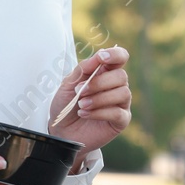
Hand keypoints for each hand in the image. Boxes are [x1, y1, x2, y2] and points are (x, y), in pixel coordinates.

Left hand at [49, 46, 131, 162]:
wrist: (61, 130)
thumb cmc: (66, 105)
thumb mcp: (68, 84)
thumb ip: (82, 70)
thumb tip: (97, 57)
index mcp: (104, 73)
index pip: (120, 57)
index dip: (115, 54)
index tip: (101, 58)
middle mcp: (116, 86)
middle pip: (121, 76)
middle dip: (99, 83)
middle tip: (80, 91)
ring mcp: (121, 103)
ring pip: (123, 93)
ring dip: (98, 98)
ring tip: (81, 105)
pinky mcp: (121, 120)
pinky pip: (118, 113)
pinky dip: (99, 112)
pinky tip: (84, 114)